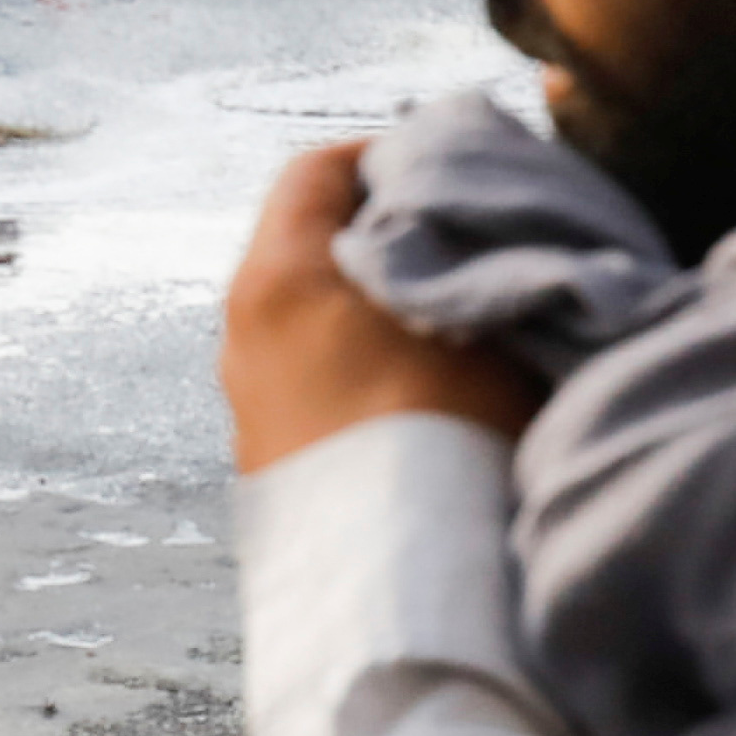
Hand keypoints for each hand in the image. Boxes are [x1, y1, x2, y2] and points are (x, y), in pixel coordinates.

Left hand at [222, 141, 538, 473]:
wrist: (400, 579)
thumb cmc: (448, 430)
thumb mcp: (487, 317)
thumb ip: (480, 257)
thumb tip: (495, 235)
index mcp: (278, 276)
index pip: (315, 171)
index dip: (385, 155)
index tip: (443, 163)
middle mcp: (241, 333)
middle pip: (304, 245)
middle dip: (377, 235)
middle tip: (454, 238)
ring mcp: (245, 404)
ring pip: (306, 320)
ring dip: (366, 307)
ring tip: (446, 319)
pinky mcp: (263, 466)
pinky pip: (307, 384)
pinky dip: (352, 369)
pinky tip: (416, 393)